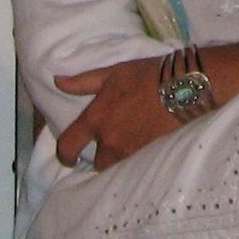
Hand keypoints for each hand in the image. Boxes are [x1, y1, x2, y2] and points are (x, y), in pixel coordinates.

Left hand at [52, 58, 180, 172]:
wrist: (181, 87)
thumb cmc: (144, 76)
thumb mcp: (110, 73)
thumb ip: (82, 82)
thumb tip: (57, 82)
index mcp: (95, 119)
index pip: (68, 146)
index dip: (64, 155)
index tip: (69, 158)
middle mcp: (109, 139)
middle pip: (95, 163)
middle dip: (98, 157)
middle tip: (104, 148)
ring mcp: (128, 150)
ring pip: (114, 165)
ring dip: (115, 159)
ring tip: (122, 147)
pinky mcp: (146, 153)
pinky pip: (131, 164)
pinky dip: (130, 158)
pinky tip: (136, 146)